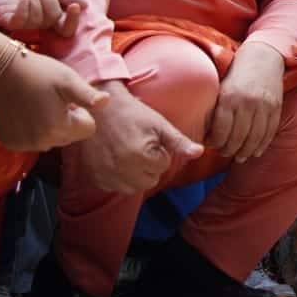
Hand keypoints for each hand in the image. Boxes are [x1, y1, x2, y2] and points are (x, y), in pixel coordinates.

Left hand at [0, 0, 83, 36]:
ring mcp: (22, 22)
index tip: (75, 6)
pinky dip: (25, 9)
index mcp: (50, 14)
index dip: (72, 20)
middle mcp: (38, 22)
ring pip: (38, 19)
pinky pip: (20, 21)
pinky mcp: (6, 19)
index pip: (66, 28)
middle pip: (54, 19)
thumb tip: (84, 5)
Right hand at [0, 49, 107, 151]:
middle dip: (65, 120)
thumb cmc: (38, 72)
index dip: (80, 113)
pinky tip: (23, 112)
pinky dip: (31, 129)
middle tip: (51, 100)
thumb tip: (106, 102)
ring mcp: (24, 145)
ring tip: (37, 104)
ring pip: (51, 140)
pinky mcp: (10, 143)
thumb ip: (87, 95)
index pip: (88, 129)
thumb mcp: (67, 80)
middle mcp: (41, 143)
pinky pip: (33, 141)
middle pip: (70, 137)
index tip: (65, 99)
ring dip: (49, 126)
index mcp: (59, 129)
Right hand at [80, 81, 203, 193]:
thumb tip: (199, 153)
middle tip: (139, 147)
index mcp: (141, 156)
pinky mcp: (96, 179)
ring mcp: (107, 176)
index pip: (164, 166)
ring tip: (129, 154)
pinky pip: (115, 188)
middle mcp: (123, 170)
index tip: (148, 139)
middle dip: (149, 167)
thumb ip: (180, 142)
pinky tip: (116, 160)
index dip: (160, 152)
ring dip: (135, 175)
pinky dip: (119, 178)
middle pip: (150, 181)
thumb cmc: (133, 114)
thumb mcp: (160, 124)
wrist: (99, 108)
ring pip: (134, 188)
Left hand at [207, 41, 285, 162]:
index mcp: (230, 97)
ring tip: (239, 157)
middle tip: (224, 153)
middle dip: (229, 150)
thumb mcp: (221, 87)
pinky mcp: (276, 107)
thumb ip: (215, 109)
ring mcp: (264, 106)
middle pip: (238, 137)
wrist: (264, 56)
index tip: (211, 145)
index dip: (215, 142)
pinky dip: (262, 145)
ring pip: (255, 138)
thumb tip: (206, 134)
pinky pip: (269, 132)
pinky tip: (255, 151)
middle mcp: (247, 103)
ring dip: (246, 151)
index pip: (221, 130)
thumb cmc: (237, 72)